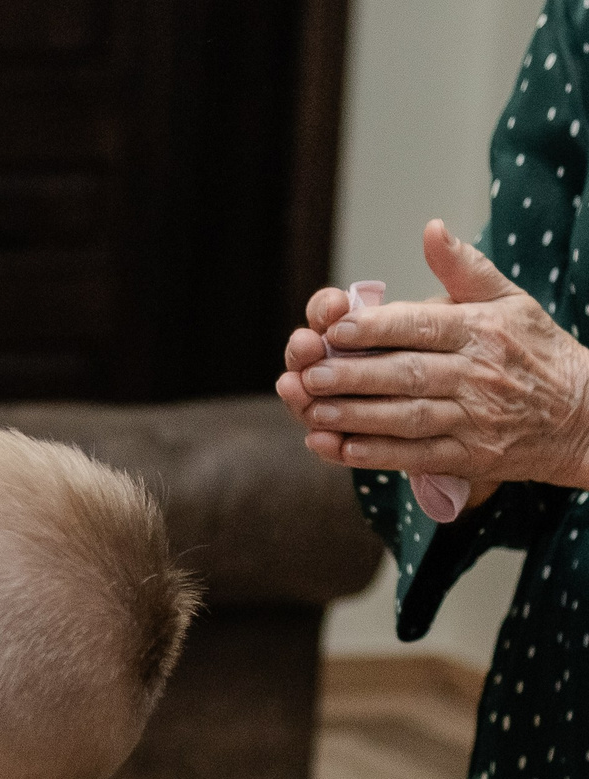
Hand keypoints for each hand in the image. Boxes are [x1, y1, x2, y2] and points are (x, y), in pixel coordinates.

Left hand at [275, 219, 588, 492]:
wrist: (583, 413)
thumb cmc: (534, 349)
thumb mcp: (509, 299)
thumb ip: (465, 268)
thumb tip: (432, 228)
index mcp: (482, 330)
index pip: (423, 325)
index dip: (377, 328)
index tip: (335, 328)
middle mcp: (478, 374)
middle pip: (408, 374)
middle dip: (355, 375)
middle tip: (310, 374)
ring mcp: (475, 418)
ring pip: (408, 417)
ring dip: (358, 416)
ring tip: (314, 409)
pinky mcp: (471, 456)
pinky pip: (419, 456)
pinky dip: (379, 455)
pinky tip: (342, 448)